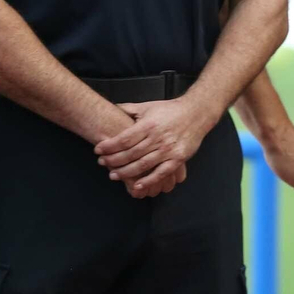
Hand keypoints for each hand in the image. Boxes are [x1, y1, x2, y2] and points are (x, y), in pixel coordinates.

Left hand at [93, 96, 216, 195]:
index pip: (124, 138)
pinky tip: (137, 186)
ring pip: (143, 165)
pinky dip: (149, 181)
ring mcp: (168, 150)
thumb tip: (111, 108)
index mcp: (148, 125)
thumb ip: (129, 109)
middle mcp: (158, 138)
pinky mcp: (178, 159)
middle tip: (102, 163)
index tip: (98, 150)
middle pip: (131, 153)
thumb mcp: (148, 106)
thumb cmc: (170, 110)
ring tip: (113, 175)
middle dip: (114, 160)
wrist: (196, 114)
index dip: (109, 146)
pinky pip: (161, 173)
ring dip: (126, 172)